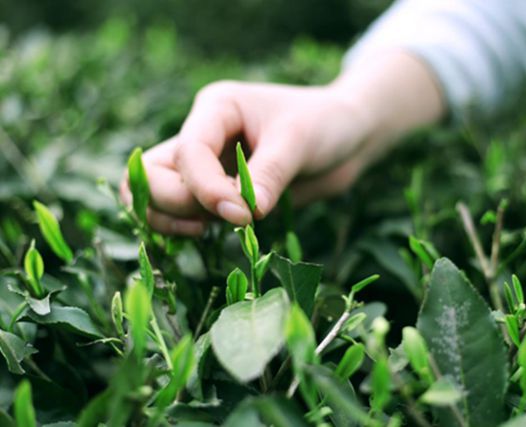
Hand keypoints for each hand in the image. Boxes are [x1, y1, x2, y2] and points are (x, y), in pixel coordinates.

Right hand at [120, 51, 444, 234]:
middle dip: (175, 203)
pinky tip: (214, 231)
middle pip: (151, 173)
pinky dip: (184, 227)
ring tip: (209, 229)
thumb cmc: (325, 123)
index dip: (205, 188)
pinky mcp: (217, 191)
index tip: (242, 215)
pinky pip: (181, 212)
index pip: (188, 152)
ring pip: (156, 195)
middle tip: (218, 220)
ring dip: (173, 218)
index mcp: (216, 109)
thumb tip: (242, 216)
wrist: (346, 136)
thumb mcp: (298, 142)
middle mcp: (203, 135)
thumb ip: (268, 175)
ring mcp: (207, 165)